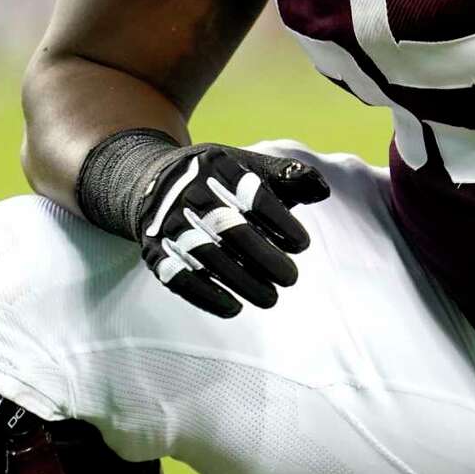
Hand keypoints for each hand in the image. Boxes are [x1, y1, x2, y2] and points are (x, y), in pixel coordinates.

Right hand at [136, 145, 329, 316]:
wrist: (152, 181)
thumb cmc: (217, 178)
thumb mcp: (248, 165)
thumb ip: (287, 176)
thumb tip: (322, 190)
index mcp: (217, 165)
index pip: (253, 196)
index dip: (281, 222)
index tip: (302, 245)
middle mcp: (188, 191)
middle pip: (230, 228)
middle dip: (264, 258)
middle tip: (290, 279)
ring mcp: (167, 221)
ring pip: (206, 256)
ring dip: (241, 281)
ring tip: (271, 298)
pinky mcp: (153, 249)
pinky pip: (177, 276)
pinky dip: (206, 296)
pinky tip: (234, 308)